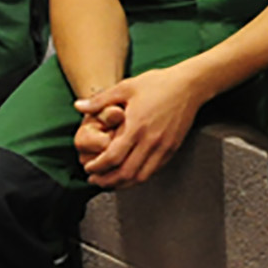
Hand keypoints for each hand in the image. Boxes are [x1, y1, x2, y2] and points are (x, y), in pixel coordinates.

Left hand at [72, 66, 205, 188]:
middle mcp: (150, 140)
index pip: (113, 157)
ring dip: (123, 184)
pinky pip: (154, 171)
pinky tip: (130, 174)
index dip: (98, 167)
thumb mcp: (126, 87)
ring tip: (110, 182)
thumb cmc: (158, 83)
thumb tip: (77, 106)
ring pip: (141, 177)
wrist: (190, 85)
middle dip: (107, 181)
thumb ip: (100, 100)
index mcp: (136, 126)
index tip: (88, 168)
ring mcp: (163, 146)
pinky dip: (139, 177)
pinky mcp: (172, 148)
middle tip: (95, 180)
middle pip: (125, 173)